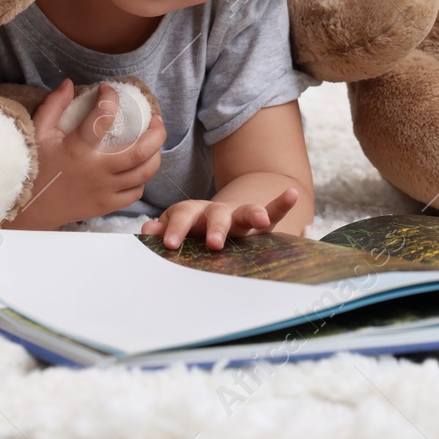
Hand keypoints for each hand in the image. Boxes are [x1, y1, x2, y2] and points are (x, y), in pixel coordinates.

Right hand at [9, 79, 164, 229]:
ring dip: (155, 154)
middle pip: (141, 151)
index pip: (105, 115)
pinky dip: (142, 178)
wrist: (28, 209)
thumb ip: (54, 106)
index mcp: (79, 148)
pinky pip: (135, 192)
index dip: (111, 96)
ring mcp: (104, 190)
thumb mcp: (38, 133)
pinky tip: (138, 167)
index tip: (107, 90)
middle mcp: (97, 170)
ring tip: (153, 141)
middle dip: (157, 132)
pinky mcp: (106, 205)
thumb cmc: (34, 168)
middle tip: (155, 118)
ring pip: (144, 172)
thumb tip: (69, 83)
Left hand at [140, 187, 299, 250]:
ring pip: (244, 212)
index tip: (170, 244)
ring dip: (253, 213)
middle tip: (214, 243)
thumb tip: (147, 228)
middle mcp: (216, 213)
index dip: (175, 229)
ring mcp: (238, 216)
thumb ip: (164, 228)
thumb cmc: (193, 229)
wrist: (218, 221)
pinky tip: (291, 194)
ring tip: (261, 219)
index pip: (184, 216)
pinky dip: (282, 204)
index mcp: (194, 215)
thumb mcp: (177, 228)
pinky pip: (274, 211)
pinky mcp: (259, 222)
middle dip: (214, 228)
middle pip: (215, 215)